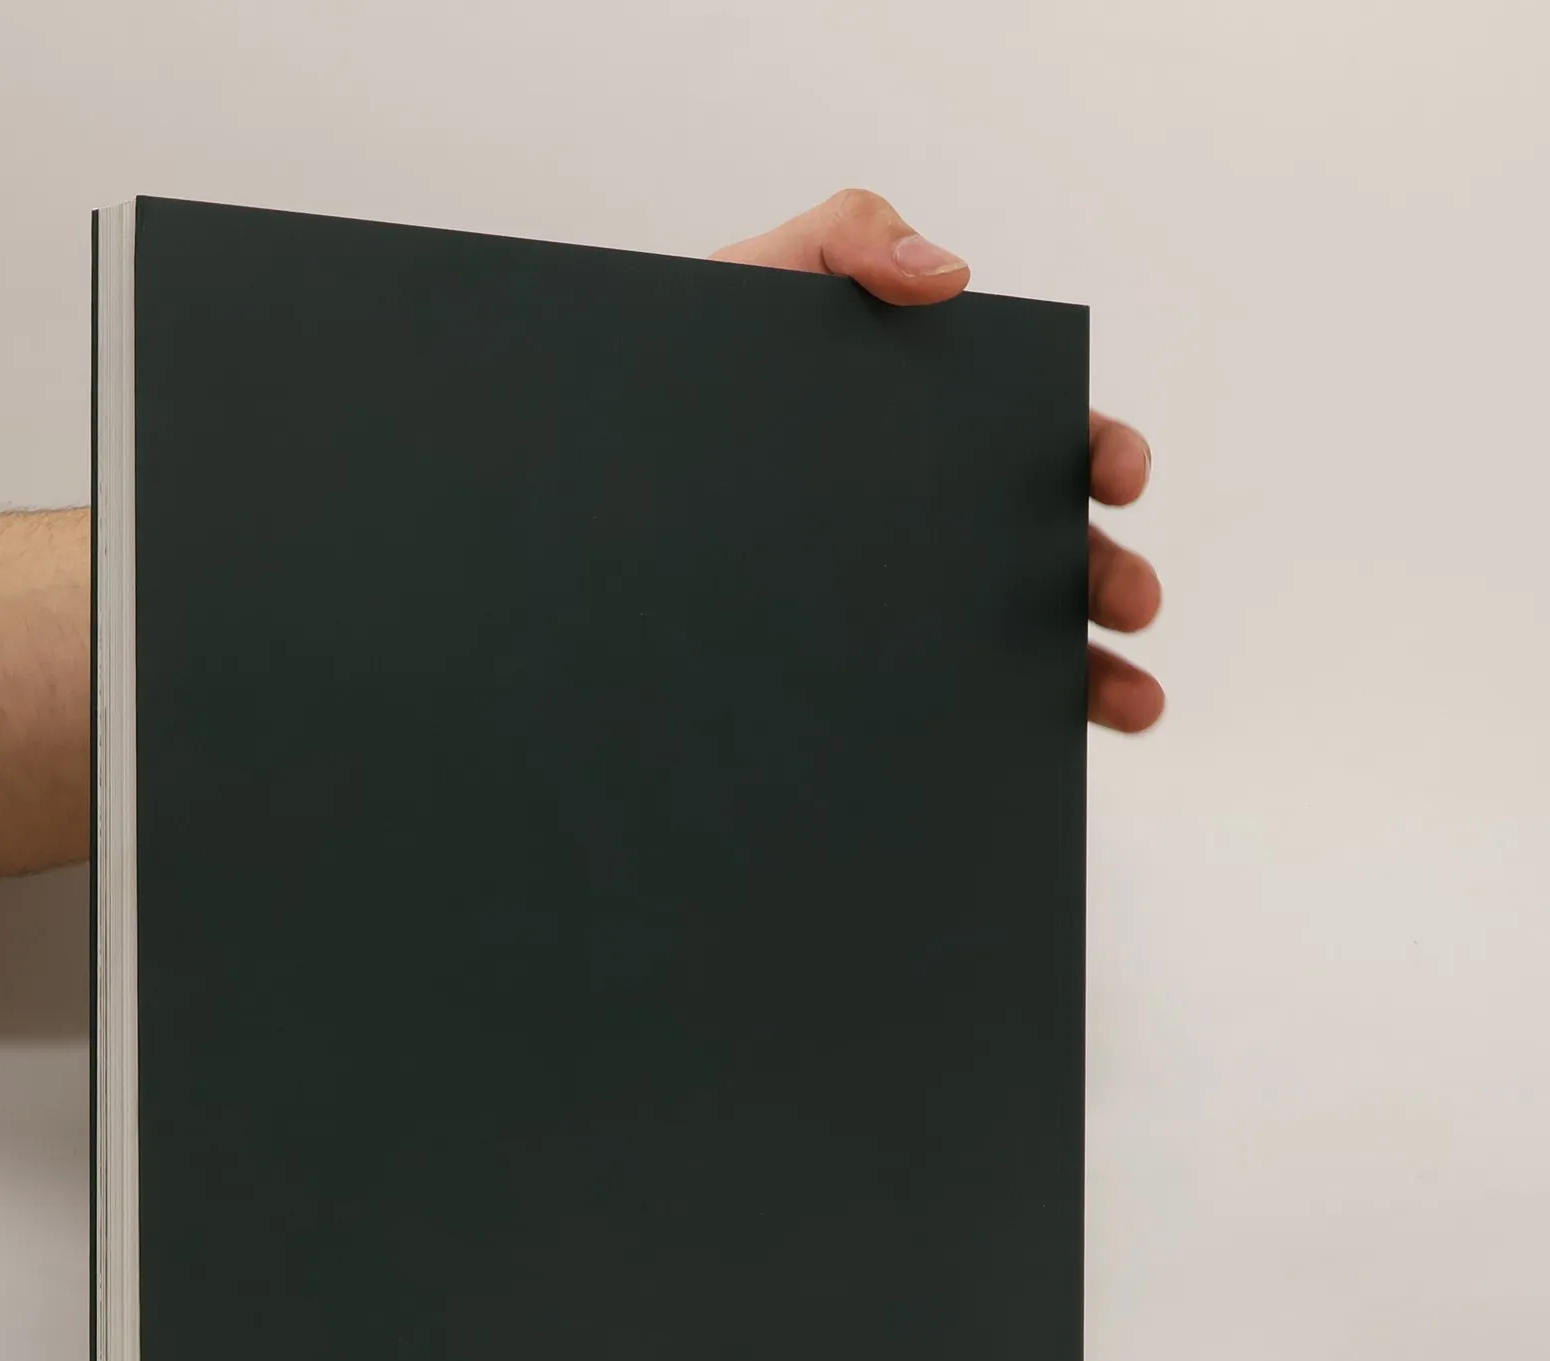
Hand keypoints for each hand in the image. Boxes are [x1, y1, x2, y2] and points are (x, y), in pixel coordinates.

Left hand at [712, 190, 1163, 732]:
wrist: (602, 465)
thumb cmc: (694, 361)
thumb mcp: (763, 278)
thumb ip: (851, 238)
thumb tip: (948, 277)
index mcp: (942, 424)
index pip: (1046, 440)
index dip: (1096, 454)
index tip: (1117, 474)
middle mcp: (936, 518)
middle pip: (1052, 550)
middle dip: (1108, 577)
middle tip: (1132, 600)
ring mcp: (898, 595)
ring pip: (1016, 639)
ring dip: (1091, 674)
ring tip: (1130, 703)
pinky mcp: (851, 660)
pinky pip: (934, 698)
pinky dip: (994, 724)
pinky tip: (1024, 749)